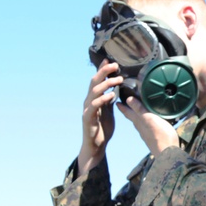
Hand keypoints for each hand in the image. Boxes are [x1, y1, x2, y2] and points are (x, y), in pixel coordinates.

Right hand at [77, 60, 122, 175]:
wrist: (96, 145)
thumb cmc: (102, 128)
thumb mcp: (109, 110)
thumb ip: (110, 98)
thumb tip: (116, 87)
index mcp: (94, 98)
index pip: (98, 80)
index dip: (102, 70)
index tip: (110, 60)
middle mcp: (89, 100)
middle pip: (94, 81)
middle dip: (104, 71)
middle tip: (115, 65)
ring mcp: (87, 108)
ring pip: (94, 91)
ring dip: (106, 83)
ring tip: (118, 79)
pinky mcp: (87, 118)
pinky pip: (94, 105)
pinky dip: (102, 99)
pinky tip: (111, 95)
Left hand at [118, 96, 179, 155]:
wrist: (168, 152)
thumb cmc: (160, 136)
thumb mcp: (150, 119)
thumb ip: (140, 109)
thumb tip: (128, 99)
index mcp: (139, 122)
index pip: (127, 112)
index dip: (122, 106)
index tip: (116, 101)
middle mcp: (141, 127)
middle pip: (132, 117)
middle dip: (127, 110)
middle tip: (124, 103)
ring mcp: (146, 133)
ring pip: (138, 122)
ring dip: (136, 115)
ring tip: (136, 110)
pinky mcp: (153, 137)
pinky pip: (146, 126)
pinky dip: (144, 121)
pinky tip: (149, 122)